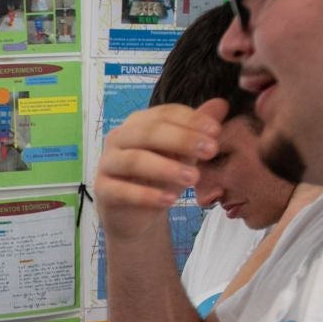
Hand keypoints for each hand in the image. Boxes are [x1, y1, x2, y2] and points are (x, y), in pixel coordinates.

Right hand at [93, 97, 226, 240]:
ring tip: (193, 179)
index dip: (191, 120)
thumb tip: (221, 104)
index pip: (164, 114)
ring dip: (166, 168)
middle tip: (210, 150)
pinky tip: (170, 200)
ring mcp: (107, 163)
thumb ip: (197, 131)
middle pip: (148, 132)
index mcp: (138, 124)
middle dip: (182, 139)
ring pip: (134, 160)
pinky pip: (122, 190)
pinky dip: (146, 195)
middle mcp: (119, 138)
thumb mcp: (183, 155)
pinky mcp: (102, 189)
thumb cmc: (158, 179)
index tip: (216, 132)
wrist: (135, 216)